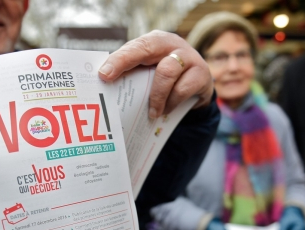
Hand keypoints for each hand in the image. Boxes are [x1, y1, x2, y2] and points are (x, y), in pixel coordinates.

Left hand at [98, 30, 213, 118]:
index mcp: (155, 41)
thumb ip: (134, 74)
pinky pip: (182, 89)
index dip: (118, 59)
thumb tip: (105, 87)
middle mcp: (171, 44)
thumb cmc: (167, 79)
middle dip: (124, 62)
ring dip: (156, 96)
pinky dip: (171, 103)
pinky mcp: (201, 74)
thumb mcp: (151, 72)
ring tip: (151, 113)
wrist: (199, 87)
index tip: (102, 73)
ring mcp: (188, 57)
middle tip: (108, 79)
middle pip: (147, 49)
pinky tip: (165, 111)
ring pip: (166, 72)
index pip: (134, 46)